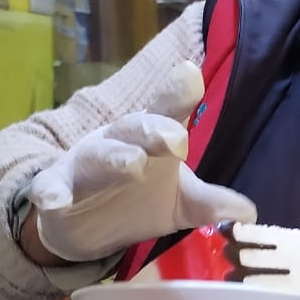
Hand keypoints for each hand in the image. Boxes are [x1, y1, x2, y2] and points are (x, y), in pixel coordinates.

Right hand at [27, 62, 256, 262]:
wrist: (83, 225)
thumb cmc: (138, 199)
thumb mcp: (179, 203)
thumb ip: (210, 203)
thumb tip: (249, 212)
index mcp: (149, 135)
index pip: (166, 110)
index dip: (178, 92)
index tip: (191, 73)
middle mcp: (117, 141)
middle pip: (134, 128)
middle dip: (153, 129)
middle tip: (177, 138)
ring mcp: (85, 163)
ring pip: (99, 155)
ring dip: (115, 157)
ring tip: (133, 164)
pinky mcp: (57, 188)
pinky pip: (50, 187)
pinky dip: (51, 192)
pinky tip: (53, 200)